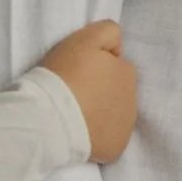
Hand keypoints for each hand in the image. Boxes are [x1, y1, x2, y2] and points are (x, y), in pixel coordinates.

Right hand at [37, 20, 138, 162]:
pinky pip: (108, 139)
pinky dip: (97, 136)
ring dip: (100, 113)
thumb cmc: (64, 76)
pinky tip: (79, 132)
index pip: (114, 66)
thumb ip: (109, 32)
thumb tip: (118, 46)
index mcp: (128, 72)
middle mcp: (134, 100)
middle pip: (116, 91)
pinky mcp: (116, 148)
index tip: (77, 74)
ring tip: (74, 115)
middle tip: (74, 95)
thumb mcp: (85, 38)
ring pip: (114, 115)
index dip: (94, 68)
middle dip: (101, 91)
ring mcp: (126, 126)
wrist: (47, 119)